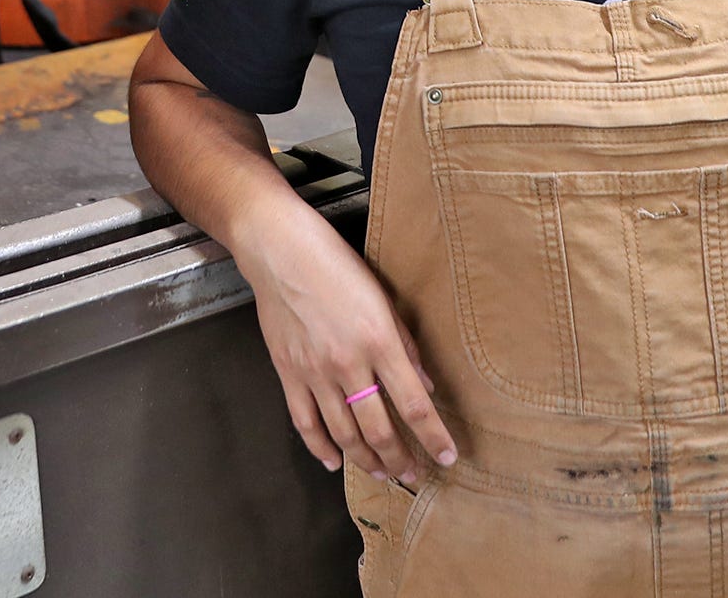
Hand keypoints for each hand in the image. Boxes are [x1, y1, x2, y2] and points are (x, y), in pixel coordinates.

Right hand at [234, 200, 459, 483]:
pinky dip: (320, 447)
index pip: (413, 404)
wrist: (280, 251)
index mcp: (379, 341)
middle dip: (400, 459)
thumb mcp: (383, 298)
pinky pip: (305, 422)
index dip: (433, 436)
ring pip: (344, 434)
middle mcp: (348, 364)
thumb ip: (405, 345)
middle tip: (414, 475)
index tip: (447, 457)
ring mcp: (314, 372)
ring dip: (366, 461)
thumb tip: (424, 385)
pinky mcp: (288, 373)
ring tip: (383, 473)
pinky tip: (334, 461)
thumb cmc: (337, 265)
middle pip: (379, 429)